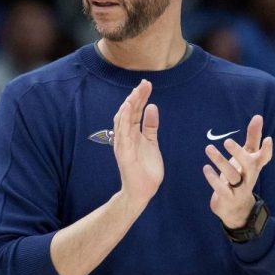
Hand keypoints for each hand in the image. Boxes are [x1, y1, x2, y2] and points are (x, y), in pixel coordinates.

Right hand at [113, 79, 162, 207]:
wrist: (142, 190)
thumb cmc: (145, 168)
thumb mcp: (152, 142)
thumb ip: (150, 125)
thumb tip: (152, 106)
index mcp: (132, 133)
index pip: (135, 111)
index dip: (141, 97)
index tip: (147, 84)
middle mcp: (125, 136)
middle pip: (128, 112)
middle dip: (135, 97)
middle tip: (143, 83)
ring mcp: (123, 144)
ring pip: (122, 120)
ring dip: (128, 106)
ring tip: (135, 93)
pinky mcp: (124, 153)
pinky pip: (122, 134)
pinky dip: (124, 121)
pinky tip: (128, 109)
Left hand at [203, 115, 272, 228]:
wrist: (236, 208)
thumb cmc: (241, 175)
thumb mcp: (247, 157)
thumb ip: (253, 137)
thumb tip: (259, 116)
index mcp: (254, 166)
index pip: (264, 158)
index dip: (267, 150)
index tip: (268, 139)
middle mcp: (249, 176)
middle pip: (247, 165)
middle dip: (238, 153)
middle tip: (227, 141)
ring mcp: (239, 188)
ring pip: (232, 175)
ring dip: (220, 161)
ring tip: (208, 148)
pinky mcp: (228, 198)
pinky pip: (221, 188)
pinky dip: (213, 178)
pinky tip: (206, 168)